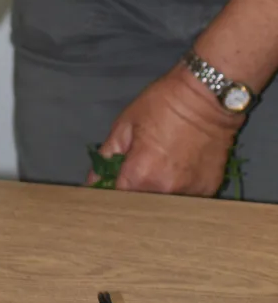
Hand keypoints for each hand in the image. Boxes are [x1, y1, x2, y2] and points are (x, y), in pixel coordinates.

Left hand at [90, 66, 242, 195]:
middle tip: (138, 170)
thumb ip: (107, 155)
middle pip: (142, 206)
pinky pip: (186, 198)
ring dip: (158, 193)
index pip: (117, 200)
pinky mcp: (208, 191)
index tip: (112, 184)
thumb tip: (94, 181)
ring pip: (165, 204)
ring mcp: (191, 194)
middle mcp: (167, 191)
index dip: (111, 193)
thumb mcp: (126, 124)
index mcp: (141, 174)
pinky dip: (179, 189)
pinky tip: (180, 168)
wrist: (207, 96)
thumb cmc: (163, 104)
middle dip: (135, 194)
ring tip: (161, 167)